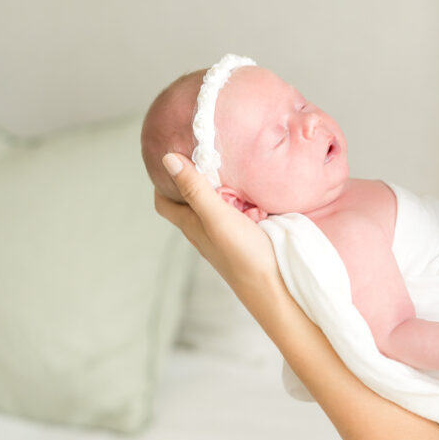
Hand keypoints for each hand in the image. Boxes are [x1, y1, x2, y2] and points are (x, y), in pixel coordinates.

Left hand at [154, 152, 280, 295]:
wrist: (275, 286)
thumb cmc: (243, 255)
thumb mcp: (216, 217)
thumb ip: (195, 190)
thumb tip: (167, 159)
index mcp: (191, 225)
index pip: (165, 202)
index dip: (163, 182)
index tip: (173, 158)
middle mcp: (205, 229)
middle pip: (191, 199)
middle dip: (196, 177)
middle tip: (208, 153)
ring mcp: (226, 234)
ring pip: (217, 204)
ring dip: (222, 187)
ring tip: (231, 165)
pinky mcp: (247, 235)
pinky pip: (239, 211)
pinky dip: (242, 197)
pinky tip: (253, 188)